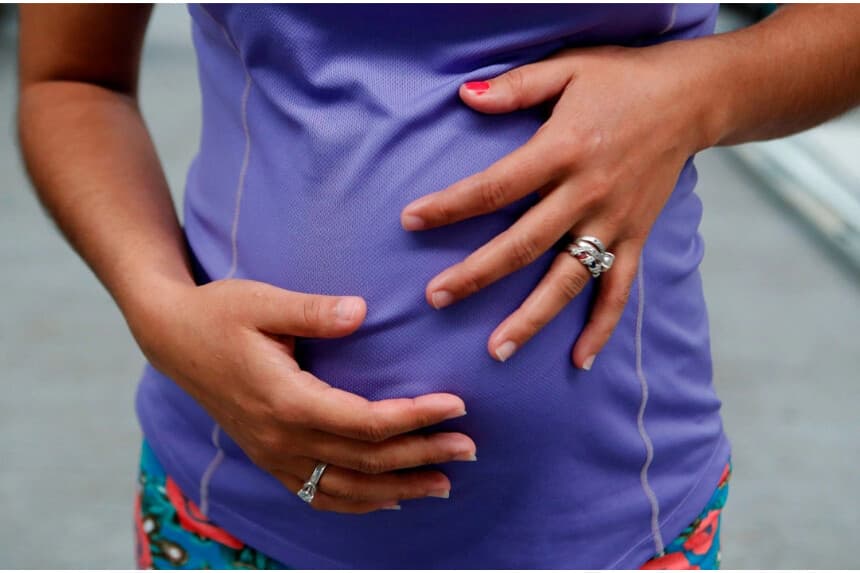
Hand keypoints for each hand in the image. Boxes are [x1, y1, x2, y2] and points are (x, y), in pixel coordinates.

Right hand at [130, 279, 476, 513]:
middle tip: (470, 448)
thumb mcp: (262, 301)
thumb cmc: (219, 311)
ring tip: (445, 484)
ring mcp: (272, 454)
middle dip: (422, 455)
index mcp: (285, 399)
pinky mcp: (268, 456)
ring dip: (399, 488)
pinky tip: (389, 501)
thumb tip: (362, 312)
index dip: (415, 417)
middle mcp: (280, 437)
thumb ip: (313, 310)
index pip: (364, 422)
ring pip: (346, 488)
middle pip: (365, 460)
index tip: (457, 405)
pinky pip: (318, 493)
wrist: (171, 336)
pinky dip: (358, 502)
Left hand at [400, 43, 708, 368]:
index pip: (495, 185)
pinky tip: (579, 360)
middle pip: (523, 244)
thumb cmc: (624, 79)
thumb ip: (516, 86)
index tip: (411, 221)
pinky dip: (602, 326)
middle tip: (435, 298)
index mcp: (562, 149)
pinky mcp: (637, 236)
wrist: (693, 96)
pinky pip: (620, 289)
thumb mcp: (569, 67)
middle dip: (476, 274)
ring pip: (567, 279)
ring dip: (532, 318)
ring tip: (496, 350)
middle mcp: (586, 192)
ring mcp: (613, 221)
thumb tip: (464, 96)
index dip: (450, 205)